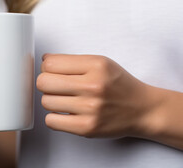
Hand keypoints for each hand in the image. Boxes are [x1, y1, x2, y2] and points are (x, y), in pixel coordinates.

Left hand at [37, 54, 159, 138]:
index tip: (53, 72)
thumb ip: (72, 60)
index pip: (50, 63)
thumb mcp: (100, 62)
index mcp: (95, 65)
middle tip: (55, 86)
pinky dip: (54, 117)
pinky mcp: (87, 128)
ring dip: (51, 100)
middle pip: (43, 82)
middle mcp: (93, 86)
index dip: (47, 67)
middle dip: (45, 83)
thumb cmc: (119, 85)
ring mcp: (90, 108)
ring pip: (45, 102)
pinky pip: (51, 121)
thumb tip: (44, 59)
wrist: (143, 109)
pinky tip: (65, 113)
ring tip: (64, 99)